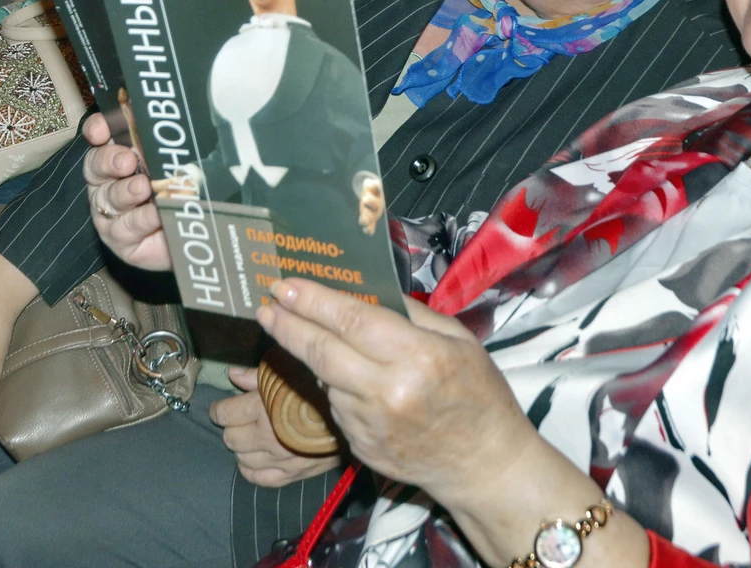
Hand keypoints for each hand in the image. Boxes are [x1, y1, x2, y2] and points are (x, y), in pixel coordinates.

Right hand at [83, 112, 172, 269]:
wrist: (193, 235)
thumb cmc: (180, 192)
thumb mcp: (176, 164)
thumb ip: (165, 145)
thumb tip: (170, 122)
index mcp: (117, 158)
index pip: (99, 138)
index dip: (97, 130)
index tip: (102, 130)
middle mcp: (107, 183)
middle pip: (97, 167)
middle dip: (110, 161)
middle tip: (128, 161)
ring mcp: (110, 214)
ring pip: (110, 198)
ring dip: (126, 191)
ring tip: (143, 187)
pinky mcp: (120, 240)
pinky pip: (127, 227)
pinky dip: (142, 218)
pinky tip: (155, 213)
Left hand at [212, 366, 341, 486]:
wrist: (355, 415)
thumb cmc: (321, 386)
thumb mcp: (289, 370)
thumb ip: (258, 375)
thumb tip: (232, 374)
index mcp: (262, 408)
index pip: (224, 415)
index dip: (220, 410)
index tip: (222, 407)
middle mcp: (265, 437)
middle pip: (231, 438)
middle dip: (232, 427)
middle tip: (241, 420)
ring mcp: (278, 459)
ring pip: (242, 459)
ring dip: (242, 448)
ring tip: (250, 437)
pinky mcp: (292, 474)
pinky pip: (259, 478)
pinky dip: (251, 469)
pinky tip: (255, 459)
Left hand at [258, 280, 532, 501]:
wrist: (484, 466)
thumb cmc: (479, 396)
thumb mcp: (459, 341)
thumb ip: (412, 315)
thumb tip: (366, 293)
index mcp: (417, 357)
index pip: (351, 320)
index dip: (312, 301)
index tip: (283, 286)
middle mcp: (388, 391)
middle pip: (321, 352)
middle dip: (287, 326)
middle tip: (266, 308)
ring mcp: (370, 424)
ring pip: (325, 381)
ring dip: (312, 359)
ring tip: (312, 340)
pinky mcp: (360, 448)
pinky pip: (337, 408)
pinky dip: (336, 390)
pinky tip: (352, 383)